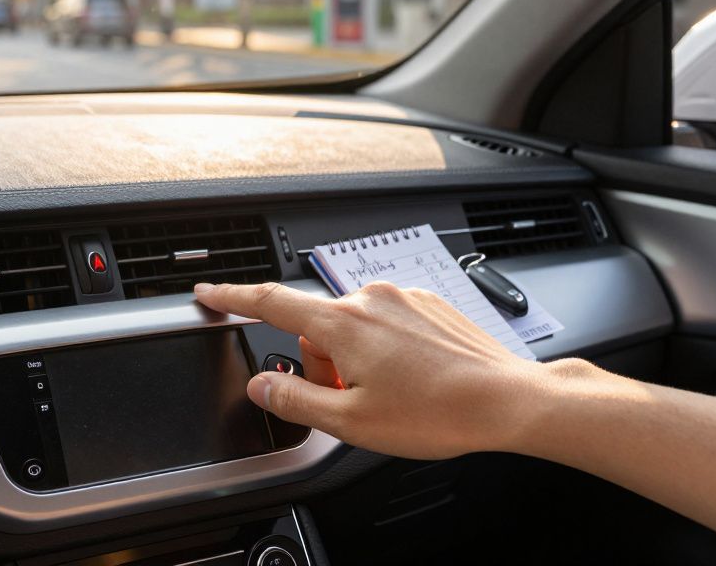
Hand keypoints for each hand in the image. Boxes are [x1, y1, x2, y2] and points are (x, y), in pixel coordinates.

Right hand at [194, 281, 559, 459]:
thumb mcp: (351, 423)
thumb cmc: (437, 412)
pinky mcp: (429, 303)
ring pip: (353, 327)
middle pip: (315, 327)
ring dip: (355, 359)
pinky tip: (413, 380)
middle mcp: (370, 298)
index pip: (270, 302)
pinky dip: (386, 350)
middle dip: (320, 363)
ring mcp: (403, 297)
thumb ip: (295, 401)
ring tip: (391, 395)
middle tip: (350, 401)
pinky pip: (387, 323)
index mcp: (343, 323)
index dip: (232, 298)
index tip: (209, 292)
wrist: (507, 399)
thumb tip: (262, 386)